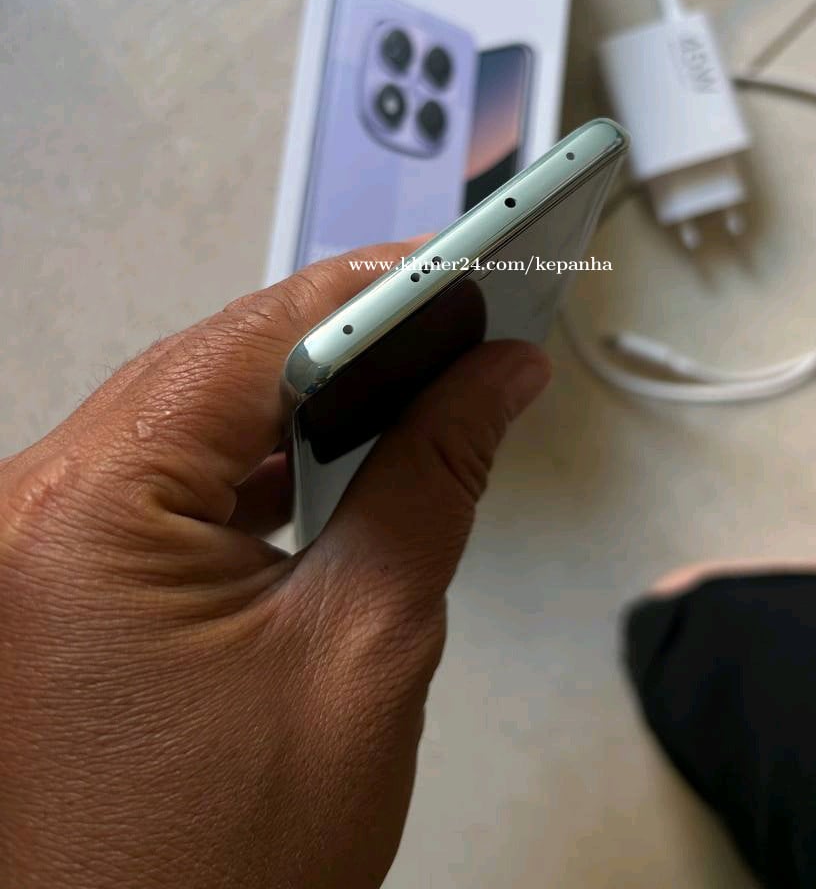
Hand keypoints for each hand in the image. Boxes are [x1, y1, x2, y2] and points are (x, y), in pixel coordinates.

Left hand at [0, 245, 549, 887]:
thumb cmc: (227, 862)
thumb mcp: (363, 649)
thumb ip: (433, 482)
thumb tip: (496, 376)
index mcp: (90, 510)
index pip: (255, 339)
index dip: (376, 287)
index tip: (470, 261)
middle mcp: (33, 506)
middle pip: (215, 366)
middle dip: (347, 339)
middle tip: (464, 318)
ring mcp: (31, 542)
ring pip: (190, 414)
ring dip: (301, 397)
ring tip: (418, 375)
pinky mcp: (52, 576)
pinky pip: (162, 475)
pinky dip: (251, 456)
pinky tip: (332, 453)